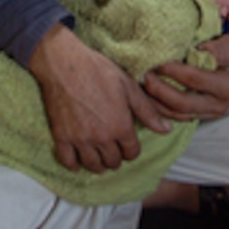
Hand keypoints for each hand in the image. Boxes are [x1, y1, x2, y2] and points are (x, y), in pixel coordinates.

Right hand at [29, 24, 171, 172]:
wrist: (63, 62)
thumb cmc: (98, 70)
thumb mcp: (128, 86)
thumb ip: (147, 111)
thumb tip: (167, 130)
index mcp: (121, 126)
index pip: (132, 153)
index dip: (131, 148)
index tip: (127, 141)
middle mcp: (102, 137)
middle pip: (113, 162)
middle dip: (116, 156)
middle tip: (112, 146)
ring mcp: (80, 139)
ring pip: (93, 165)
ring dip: (98, 163)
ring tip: (98, 154)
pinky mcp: (61, 136)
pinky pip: (69, 162)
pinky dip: (75, 164)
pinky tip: (78, 158)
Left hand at [143, 33, 228, 120]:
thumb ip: (217, 48)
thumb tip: (196, 49)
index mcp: (226, 87)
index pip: (195, 80)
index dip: (174, 71)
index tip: (158, 61)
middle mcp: (217, 105)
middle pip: (183, 104)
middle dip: (159, 91)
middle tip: (143, 75)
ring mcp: (208, 113)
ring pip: (177, 114)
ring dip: (156, 102)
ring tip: (140, 86)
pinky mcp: (200, 115)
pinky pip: (178, 116)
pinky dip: (161, 108)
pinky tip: (147, 96)